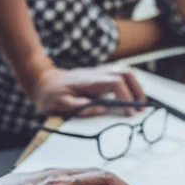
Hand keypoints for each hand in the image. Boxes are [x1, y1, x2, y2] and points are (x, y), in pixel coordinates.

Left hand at [31, 67, 146, 116]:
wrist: (43, 81)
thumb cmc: (51, 95)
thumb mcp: (59, 105)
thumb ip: (80, 107)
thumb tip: (102, 109)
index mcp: (89, 81)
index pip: (115, 83)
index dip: (126, 97)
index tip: (130, 112)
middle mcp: (97, 73)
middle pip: (125, 73)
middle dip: (137, 90)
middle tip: (141, 108)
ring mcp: (100, 73)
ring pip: (125, 72)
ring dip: (136, 87)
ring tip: (139, 104)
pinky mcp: (101, 76)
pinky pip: (121, 76)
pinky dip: (130, 86)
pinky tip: (130, 98)